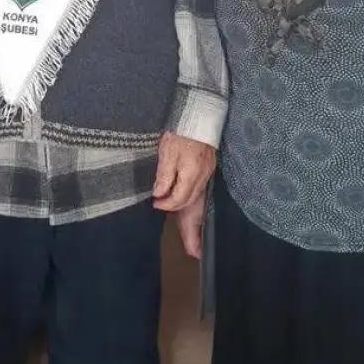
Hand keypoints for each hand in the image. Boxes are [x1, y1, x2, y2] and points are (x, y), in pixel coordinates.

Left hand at [153, 133, 215, 257]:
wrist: (199, 112)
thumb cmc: (181, 130)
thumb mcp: (167, 150)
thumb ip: (164, 174)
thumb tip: (160, 194)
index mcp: (191, 172)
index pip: (179, 197)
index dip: (166, 204)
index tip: (155, 204)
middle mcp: (202, 175)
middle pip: (194, 205)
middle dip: (191, 227)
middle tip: (193, 251)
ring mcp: (207, 172)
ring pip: (199, 200)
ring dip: (195, 218)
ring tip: (194, 239)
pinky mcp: (208, 167)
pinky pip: (202, 191)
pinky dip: (197, 203)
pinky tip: (193, 208)